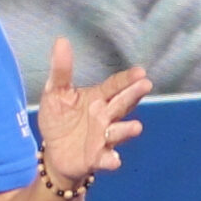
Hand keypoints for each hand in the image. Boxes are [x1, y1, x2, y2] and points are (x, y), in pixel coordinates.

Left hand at [35, 37, 149, 187]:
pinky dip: (111, 160)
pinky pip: (106, 159)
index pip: (115, 86)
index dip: (127, 79)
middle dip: (133, 95)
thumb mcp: (55, 92)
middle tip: (145, 85)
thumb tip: (61, 40)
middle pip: (121, 104)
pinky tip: (114, 160)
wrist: (55, 152)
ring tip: (136, 127)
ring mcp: (103, 137)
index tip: (140, 72)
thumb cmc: (60, 119)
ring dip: (126, 130)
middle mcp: (105, 117)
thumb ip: (61, 70)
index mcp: (98, 99)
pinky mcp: (96, 157)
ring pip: (118, 132)